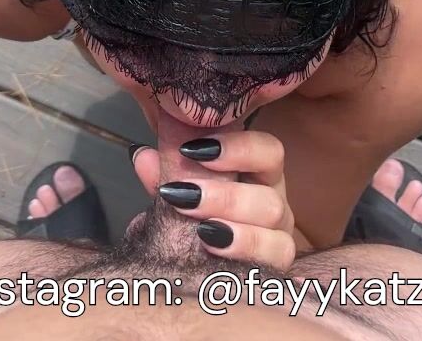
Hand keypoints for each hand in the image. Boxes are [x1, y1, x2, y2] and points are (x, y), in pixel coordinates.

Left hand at [132, 130, 295, 271]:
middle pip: (272, 197)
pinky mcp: (275, 268)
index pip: (268, 151)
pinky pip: (277, 261)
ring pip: (277, 227)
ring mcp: (278, 238)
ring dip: (237, 230)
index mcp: (258, 175)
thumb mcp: (177, 194)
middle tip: (184, 197)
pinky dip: (246, 251)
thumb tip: (143, 156)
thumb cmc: (191, 222)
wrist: (193, 274)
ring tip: (201, 231)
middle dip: (225, 196)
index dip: (236, 147)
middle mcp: (274, 204)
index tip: (191, 150)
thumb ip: (167, 174)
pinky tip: (214, 249)